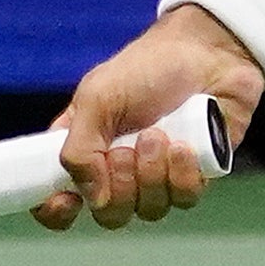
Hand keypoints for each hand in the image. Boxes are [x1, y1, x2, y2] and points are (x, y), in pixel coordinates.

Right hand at [29, 11, 264, 228]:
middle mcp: (120, 171)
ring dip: (152, 173)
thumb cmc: (147, 67)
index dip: (57, 211)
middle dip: (119, 185)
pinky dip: (182, 173)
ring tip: (159, 133)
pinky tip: (184, 144)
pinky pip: (184, 199)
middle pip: (110, 215)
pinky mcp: (195, 175)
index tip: (67, 202)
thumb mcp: (98, 97)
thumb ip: (79, 148)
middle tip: (127, 148)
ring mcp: (159, 176)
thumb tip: (93, 198)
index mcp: (85, 151)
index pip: (59, 200)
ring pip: (149, 210)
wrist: (208, 50)